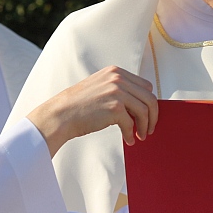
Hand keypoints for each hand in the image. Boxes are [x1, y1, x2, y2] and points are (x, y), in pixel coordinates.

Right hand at [26, 66, 157, 156]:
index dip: (148, 102)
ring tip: (141, 136)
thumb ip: (119, 90)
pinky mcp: (115, 107)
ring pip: (145, 110)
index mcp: (115, 72)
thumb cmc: (79, 106)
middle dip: (152, 115)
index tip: (147, 115)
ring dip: (145, 126)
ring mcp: (117, 91)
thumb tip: (139, 105)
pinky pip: (131, 123)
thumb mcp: (100, 87)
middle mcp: (118, 78)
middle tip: (149, 129)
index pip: (145, 86)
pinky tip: (128, 140)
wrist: (60, 114)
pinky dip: (131, 134)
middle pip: (149, 97)